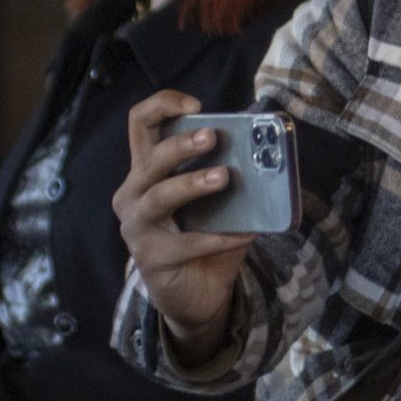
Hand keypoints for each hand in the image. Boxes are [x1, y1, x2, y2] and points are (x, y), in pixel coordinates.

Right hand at [113, 90, 257, 363]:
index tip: (194, 104)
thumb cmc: (206, 239)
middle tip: (212, 137)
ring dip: (192, 184)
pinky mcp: (151, 258)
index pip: (141, 125)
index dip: (162, 106)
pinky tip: (246, 234)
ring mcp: (137, 227)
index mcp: (146, 172)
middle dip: (180, 146)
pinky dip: (219, 237)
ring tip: (224, 177)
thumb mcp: (218, 203)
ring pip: (159, 196)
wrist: (197, 296)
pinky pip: (186, 243)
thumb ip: (230, 177)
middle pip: (149, 159)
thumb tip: (267, 155)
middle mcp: (133, 195)